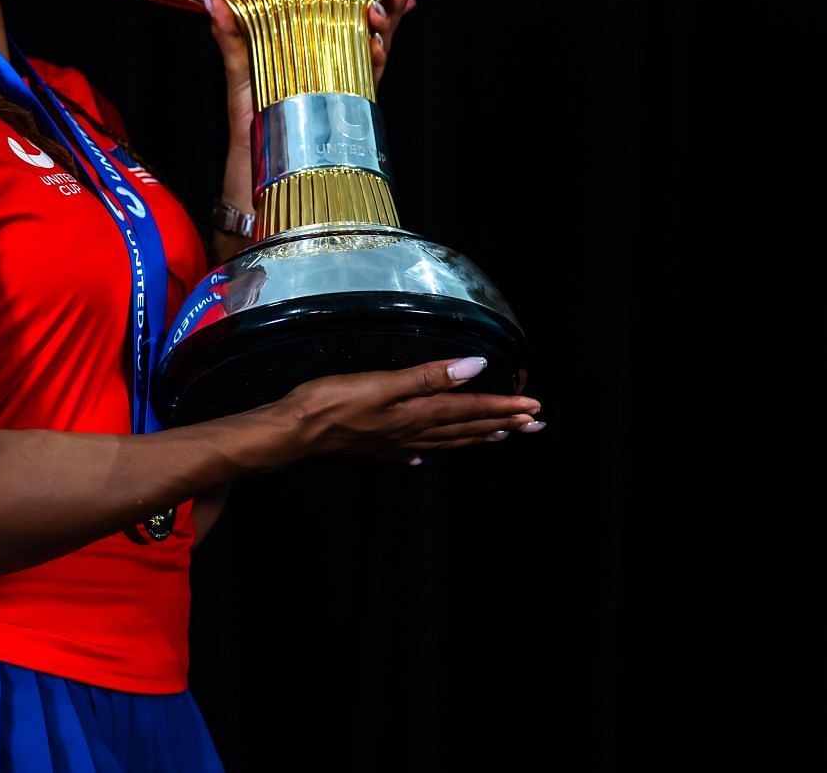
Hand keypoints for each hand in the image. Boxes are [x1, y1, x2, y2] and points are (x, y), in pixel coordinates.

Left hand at [203, 0, 419, 147]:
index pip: (340, 7)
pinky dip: (378, 61)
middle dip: (387, 4)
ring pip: (378, 46)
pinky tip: (377, 47)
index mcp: (308, 40)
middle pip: (368, 23)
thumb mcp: (238, 65)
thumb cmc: (247, 111)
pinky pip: (372, 77)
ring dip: (386, 28)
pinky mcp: (350, 102)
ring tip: (381, 14)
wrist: (256, 157)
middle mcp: (332, 56)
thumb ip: (229, 33)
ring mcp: (345, 78)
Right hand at [275, 355, 542, 464]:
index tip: (533, 407)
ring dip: (475, 437)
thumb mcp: (383, 383)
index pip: (469, 409)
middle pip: (465, 428)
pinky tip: (424, 459)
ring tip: (499, 437)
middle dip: (502, 424)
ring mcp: (393, 442)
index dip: (503, 407)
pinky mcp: (373, 445)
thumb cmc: (332, 403)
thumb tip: (475, 367)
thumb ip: (429, 376)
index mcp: (417, 413)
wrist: (293, 431)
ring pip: (445, 441)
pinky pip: (410, 451)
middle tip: (533, 426)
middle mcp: (411, 431)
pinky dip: (424, 452)